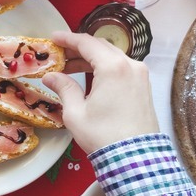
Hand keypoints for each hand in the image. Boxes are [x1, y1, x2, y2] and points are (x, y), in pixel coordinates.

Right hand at [42, 31, 158, 153]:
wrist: (134, 158)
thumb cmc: (103, 135)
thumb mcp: (76, 112)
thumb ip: (64, 88)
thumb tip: (51, 76)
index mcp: (113, 67)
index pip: (87, 43)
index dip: (68, 39)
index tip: (53, 38)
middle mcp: (131, 65)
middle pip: (101, 47)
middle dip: (79, 49)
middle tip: (60, 55)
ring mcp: (140, 75)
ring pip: (112, 57)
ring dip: (91, 59)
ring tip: (71, 69)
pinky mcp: (144, 87)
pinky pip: (122, 68)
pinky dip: (104, 68)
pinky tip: (91, 79)